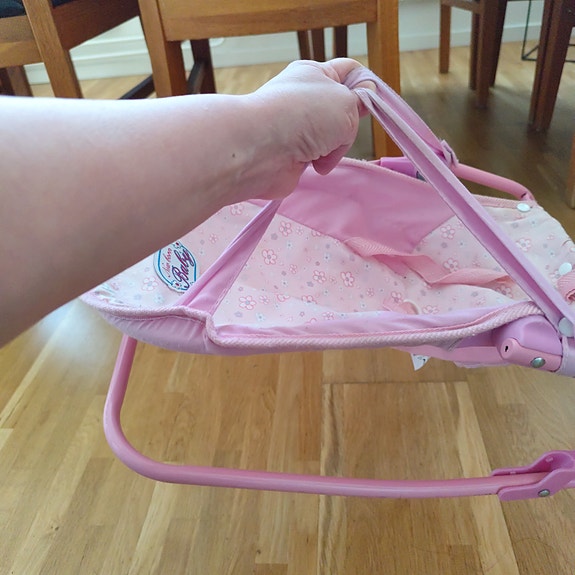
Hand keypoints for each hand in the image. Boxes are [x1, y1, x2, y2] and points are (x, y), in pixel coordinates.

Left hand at [247, 59, 368, 194]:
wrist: (261, 149)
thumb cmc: (304, 116)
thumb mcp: (346, 101)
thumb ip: (360, 102)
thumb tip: (360, 102)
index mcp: (315, 74)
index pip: (348, 71)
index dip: (364, 86)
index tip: (370, 105)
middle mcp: (304, 99)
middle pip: (343, 110)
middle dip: (348, 125)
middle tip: (343, 131)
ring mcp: (297, 128)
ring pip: (333, 137)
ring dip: (335, 148)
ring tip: (322, 151)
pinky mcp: (292, 154)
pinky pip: (319, 157)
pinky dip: (321, 162)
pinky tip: (315, 164)